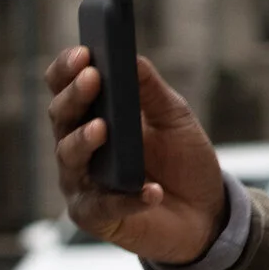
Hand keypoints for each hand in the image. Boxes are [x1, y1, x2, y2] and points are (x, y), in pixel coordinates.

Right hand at [43, 46, 227, 263]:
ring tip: (103, 128)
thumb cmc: (183, 162)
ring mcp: (82, 183)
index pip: (64, 88)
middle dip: (75, 96)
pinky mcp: (97, 216)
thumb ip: (151, 92)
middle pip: (61, 117)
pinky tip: (151, 190)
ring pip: (69, 157)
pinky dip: (128, 198)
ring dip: (84, 140)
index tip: (85, 52)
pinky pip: (105, 205)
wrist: (207, 213)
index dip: (68, 69)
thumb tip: (133, 57)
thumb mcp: (174, 119)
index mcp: (91, 117)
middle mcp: (77, 148)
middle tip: (92, 78)